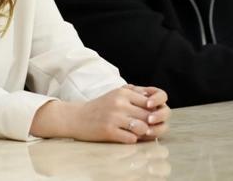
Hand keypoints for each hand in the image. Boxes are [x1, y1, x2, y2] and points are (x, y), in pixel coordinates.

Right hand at [30, 85, 170, 143]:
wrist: (76, 117)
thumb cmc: (99, 107)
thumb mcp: (116, 93)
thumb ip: (135, 92)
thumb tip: (153, 98)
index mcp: (123, 92)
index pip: (150, 102)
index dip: (156, 111)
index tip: (153, 116)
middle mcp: (119, 103)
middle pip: (148, 116)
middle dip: (151, 124)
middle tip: (149, 128)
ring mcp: (114, 117)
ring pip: (142, 127)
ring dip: (143, 133)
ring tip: (138, 133)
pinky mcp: (108, 130)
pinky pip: (131, 139)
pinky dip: (132, 140)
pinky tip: (127, 137)